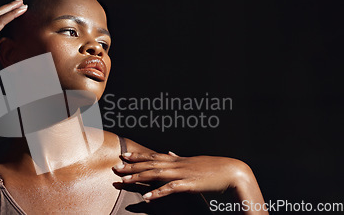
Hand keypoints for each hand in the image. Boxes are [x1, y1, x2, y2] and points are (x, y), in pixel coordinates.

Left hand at [113, 152, 254, 201]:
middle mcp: (178, 164)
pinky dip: (157, 193)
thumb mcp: (194, 161)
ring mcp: (183, 173)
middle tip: (116, 166)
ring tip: (123, 180)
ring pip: (155, 174)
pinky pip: (170, 189)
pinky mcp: (189, 184)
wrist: (233, 172)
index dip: (138, 156)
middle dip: (132, 166)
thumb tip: (170, 152)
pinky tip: (146, 197)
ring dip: (138, 177)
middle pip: (150, 164)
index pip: (154, 156)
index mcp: (179, 160)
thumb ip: (180, 158)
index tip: (125, 155)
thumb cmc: (215, 168)